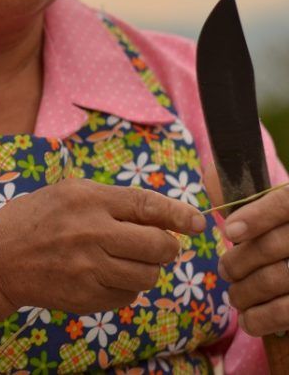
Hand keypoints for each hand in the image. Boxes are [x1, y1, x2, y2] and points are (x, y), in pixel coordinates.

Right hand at [0, 178, 205, 341]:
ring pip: (148, 275)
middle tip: (156, 246)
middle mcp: (90, 231)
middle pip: (159, 245)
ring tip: (124, 262)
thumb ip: (112, 201)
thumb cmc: (33, 221)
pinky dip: (124, 289)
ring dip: (146, 270)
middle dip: (166, 247)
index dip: (179, 214)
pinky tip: (103, 277)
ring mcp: (88, 267)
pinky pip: (127, 297)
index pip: (147, 205)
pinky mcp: (86, 296)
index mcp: (86, 198)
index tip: (198, 223)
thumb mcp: (67, 194)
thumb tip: (162, 215)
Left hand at [218, 186, 288, 336]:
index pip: (284, 203)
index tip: (229, 230)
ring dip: (245, 291)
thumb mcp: (272, 216)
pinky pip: (287, 310)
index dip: (256, 216)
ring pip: (277, 278)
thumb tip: (212, 174)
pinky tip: (249, 319)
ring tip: (235, 296)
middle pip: (273, 245)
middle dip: (239, 262)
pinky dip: (262, 317)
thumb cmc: (283, 240)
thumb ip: (245, 199)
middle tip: (224, 270)